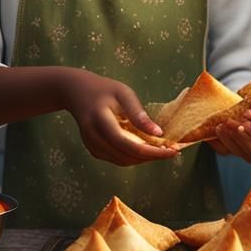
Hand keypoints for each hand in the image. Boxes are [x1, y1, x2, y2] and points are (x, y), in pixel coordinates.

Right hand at [58, 70, 180, 166]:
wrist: (77, 93)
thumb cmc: (105, 90)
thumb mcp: (124, 94)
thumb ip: (139, 114)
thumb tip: (159, 133)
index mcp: (100, 120)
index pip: (128, 144)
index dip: (152, 152)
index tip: (173, 151)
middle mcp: (93, 136)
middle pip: (126, 155)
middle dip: (152, 156)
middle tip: (173, 150)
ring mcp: (92, 145)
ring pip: (122, 161)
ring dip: (144, 159)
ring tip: (163, 150)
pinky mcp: (93, 150)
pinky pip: (117, 159)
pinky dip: (134, 157)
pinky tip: (147, 149)